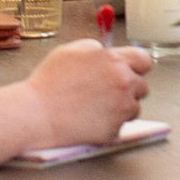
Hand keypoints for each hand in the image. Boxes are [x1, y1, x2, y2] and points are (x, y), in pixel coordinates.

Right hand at [25, 40, 154, 147]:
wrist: (36, 113)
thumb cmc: (48, 83)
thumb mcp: (71, 51)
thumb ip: (95, 49)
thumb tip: (106, 52)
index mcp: (115, 61)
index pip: (144, 60)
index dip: (137, 66)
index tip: (131, 72)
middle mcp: (124, 83)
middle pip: (142, 86)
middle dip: (128, 89)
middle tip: (106, 93)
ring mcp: (122, 107)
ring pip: (134, 108)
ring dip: (120, 108)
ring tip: (95, 108)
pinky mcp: (115, 129)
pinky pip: (120, 126)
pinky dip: (109, 125)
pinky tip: (90, 121)